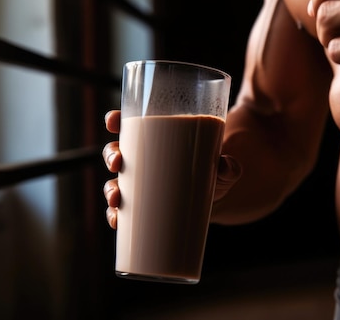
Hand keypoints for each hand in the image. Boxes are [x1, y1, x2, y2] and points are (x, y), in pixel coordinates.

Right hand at [102, 110, 242, 229]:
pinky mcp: (144, 207)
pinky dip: (115, 215)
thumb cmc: (215, 174)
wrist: (217, 203)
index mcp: (158, 139)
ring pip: (115, 181)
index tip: (113, 120)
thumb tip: (225, 165)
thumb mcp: (225, 169)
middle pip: (117, 152)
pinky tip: (116, 219)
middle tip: (118, 163)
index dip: (116, 120)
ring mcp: (142, 184)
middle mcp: (144, 160)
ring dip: (109, 188)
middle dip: (111, 155)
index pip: (132, 124)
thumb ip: (229, 167)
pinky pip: (122, 211)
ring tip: (116, 197)